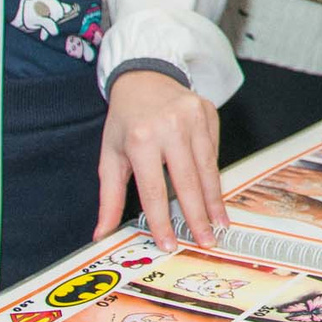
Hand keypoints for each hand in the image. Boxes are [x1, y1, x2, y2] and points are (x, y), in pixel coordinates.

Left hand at [96, 71, 226, 250]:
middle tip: (206, 241)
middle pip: (187, 182)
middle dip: (198, 216)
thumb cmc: (125, 120)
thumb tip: (102, 233)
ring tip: (219, 224)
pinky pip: (214, 152)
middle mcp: (169, 127)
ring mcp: (193, 117)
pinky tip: (215, 194)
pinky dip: (214, 175)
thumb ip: (109, 197)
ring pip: (208, 168)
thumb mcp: (110, 156)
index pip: (154, 190)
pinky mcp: (209, 113)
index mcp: (140, 139)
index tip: (169, 244)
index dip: (162, 221)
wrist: (144, 78)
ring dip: (214, 200)